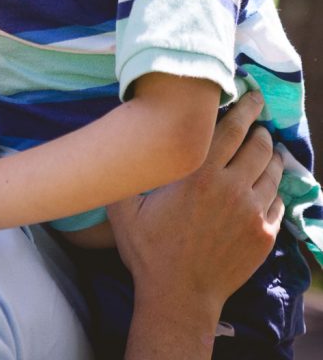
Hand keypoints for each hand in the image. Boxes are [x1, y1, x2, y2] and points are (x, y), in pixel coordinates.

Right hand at [108, 90, 283, 310]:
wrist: (178, 298)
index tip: (250, 94)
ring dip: (270, 157)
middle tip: (257, 122)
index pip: (232, 128)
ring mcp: (252, 213)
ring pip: (272, 172)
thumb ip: (123, 170)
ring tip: (264, 150)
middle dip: (260, 130)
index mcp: (198, 174)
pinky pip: (277, 202)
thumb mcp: (124, 208)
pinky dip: (272, 188)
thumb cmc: (148, 250)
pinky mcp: (264, 235)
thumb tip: (115, 137)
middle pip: (258, 145)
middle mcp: (230, 188)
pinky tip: (263, 186)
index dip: (244, 107)